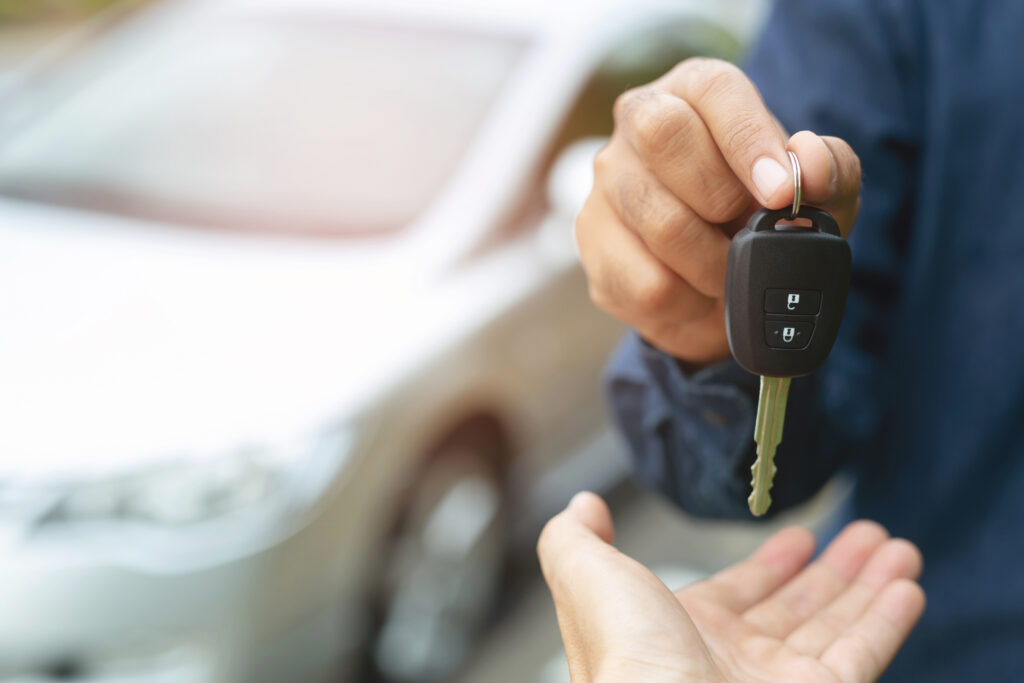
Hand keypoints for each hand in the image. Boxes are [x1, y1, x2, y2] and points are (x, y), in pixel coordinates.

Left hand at [538, 492, 924, 682]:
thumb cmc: (627, 661)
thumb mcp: (587, 580)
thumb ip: (576, 539)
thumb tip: (585, 505)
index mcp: (676, 632)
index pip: (735, 593)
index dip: (768, 566)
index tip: (800, 539)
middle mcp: (728, 662)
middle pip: (793, 608)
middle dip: (831, 571)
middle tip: (868, 535)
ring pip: (832, 627)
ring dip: (867, 585)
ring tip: (898, 547)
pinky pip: (860, 656)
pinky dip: (886, 621)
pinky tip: (907, 588)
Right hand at [576, 59, 860, 363]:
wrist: (720, 287)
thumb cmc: (765, 219)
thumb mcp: (819, 195)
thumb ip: (831, 170)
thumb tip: (810, 163)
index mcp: (696, 91)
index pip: (713, 90)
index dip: (749, 140)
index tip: (780, 192)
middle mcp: (639, 122)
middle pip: (663, 134)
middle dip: (720, 196)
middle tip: (747, 231)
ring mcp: (607, 181)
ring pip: (658, 221)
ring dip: (713, 264)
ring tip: (728, 270)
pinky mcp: (593, 241)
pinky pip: (646, 283)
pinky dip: (689, 303)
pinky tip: (696, 294)